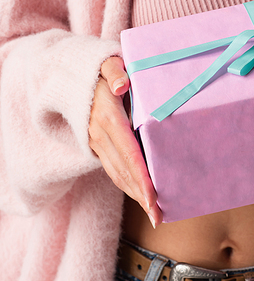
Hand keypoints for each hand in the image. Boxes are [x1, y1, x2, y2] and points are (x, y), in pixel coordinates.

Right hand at [89, 56, 162, 227]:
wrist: (68, 77)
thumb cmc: (95, 69)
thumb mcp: (104, 63)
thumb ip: (114, 71)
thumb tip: (122, 84)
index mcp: (108, 118)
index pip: (128, 152)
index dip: (140, 176)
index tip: (152, 196)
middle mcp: (100, 135)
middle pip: (123, 171)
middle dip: (141, 195)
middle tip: (159, 216)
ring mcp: (96, 143)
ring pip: (117, 174)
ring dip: (135, 195)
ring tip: (155, 214)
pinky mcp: (97, 146)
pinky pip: (113, 169)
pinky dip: (127, 185)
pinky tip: (141, 196)